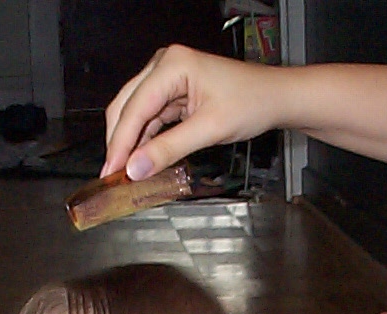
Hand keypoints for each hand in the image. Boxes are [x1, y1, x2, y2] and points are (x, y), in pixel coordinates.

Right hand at [102, 45, 281, 180]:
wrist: (275, 97)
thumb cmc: (252, 102)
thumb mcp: (209, 130)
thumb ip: (169, 149)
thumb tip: (136, 168)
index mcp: (172, 65)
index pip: (135, 107)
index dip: (120, 142)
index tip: (111, 170)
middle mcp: (164, 65)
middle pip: (127, 107)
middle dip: (119, 142)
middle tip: (112, 175)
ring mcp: (167, 78)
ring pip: (135, 114)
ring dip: (130, 142)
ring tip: (124, 172)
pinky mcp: (172, 93)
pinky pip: (150, 118)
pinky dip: (145, 139)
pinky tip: (141, 158)